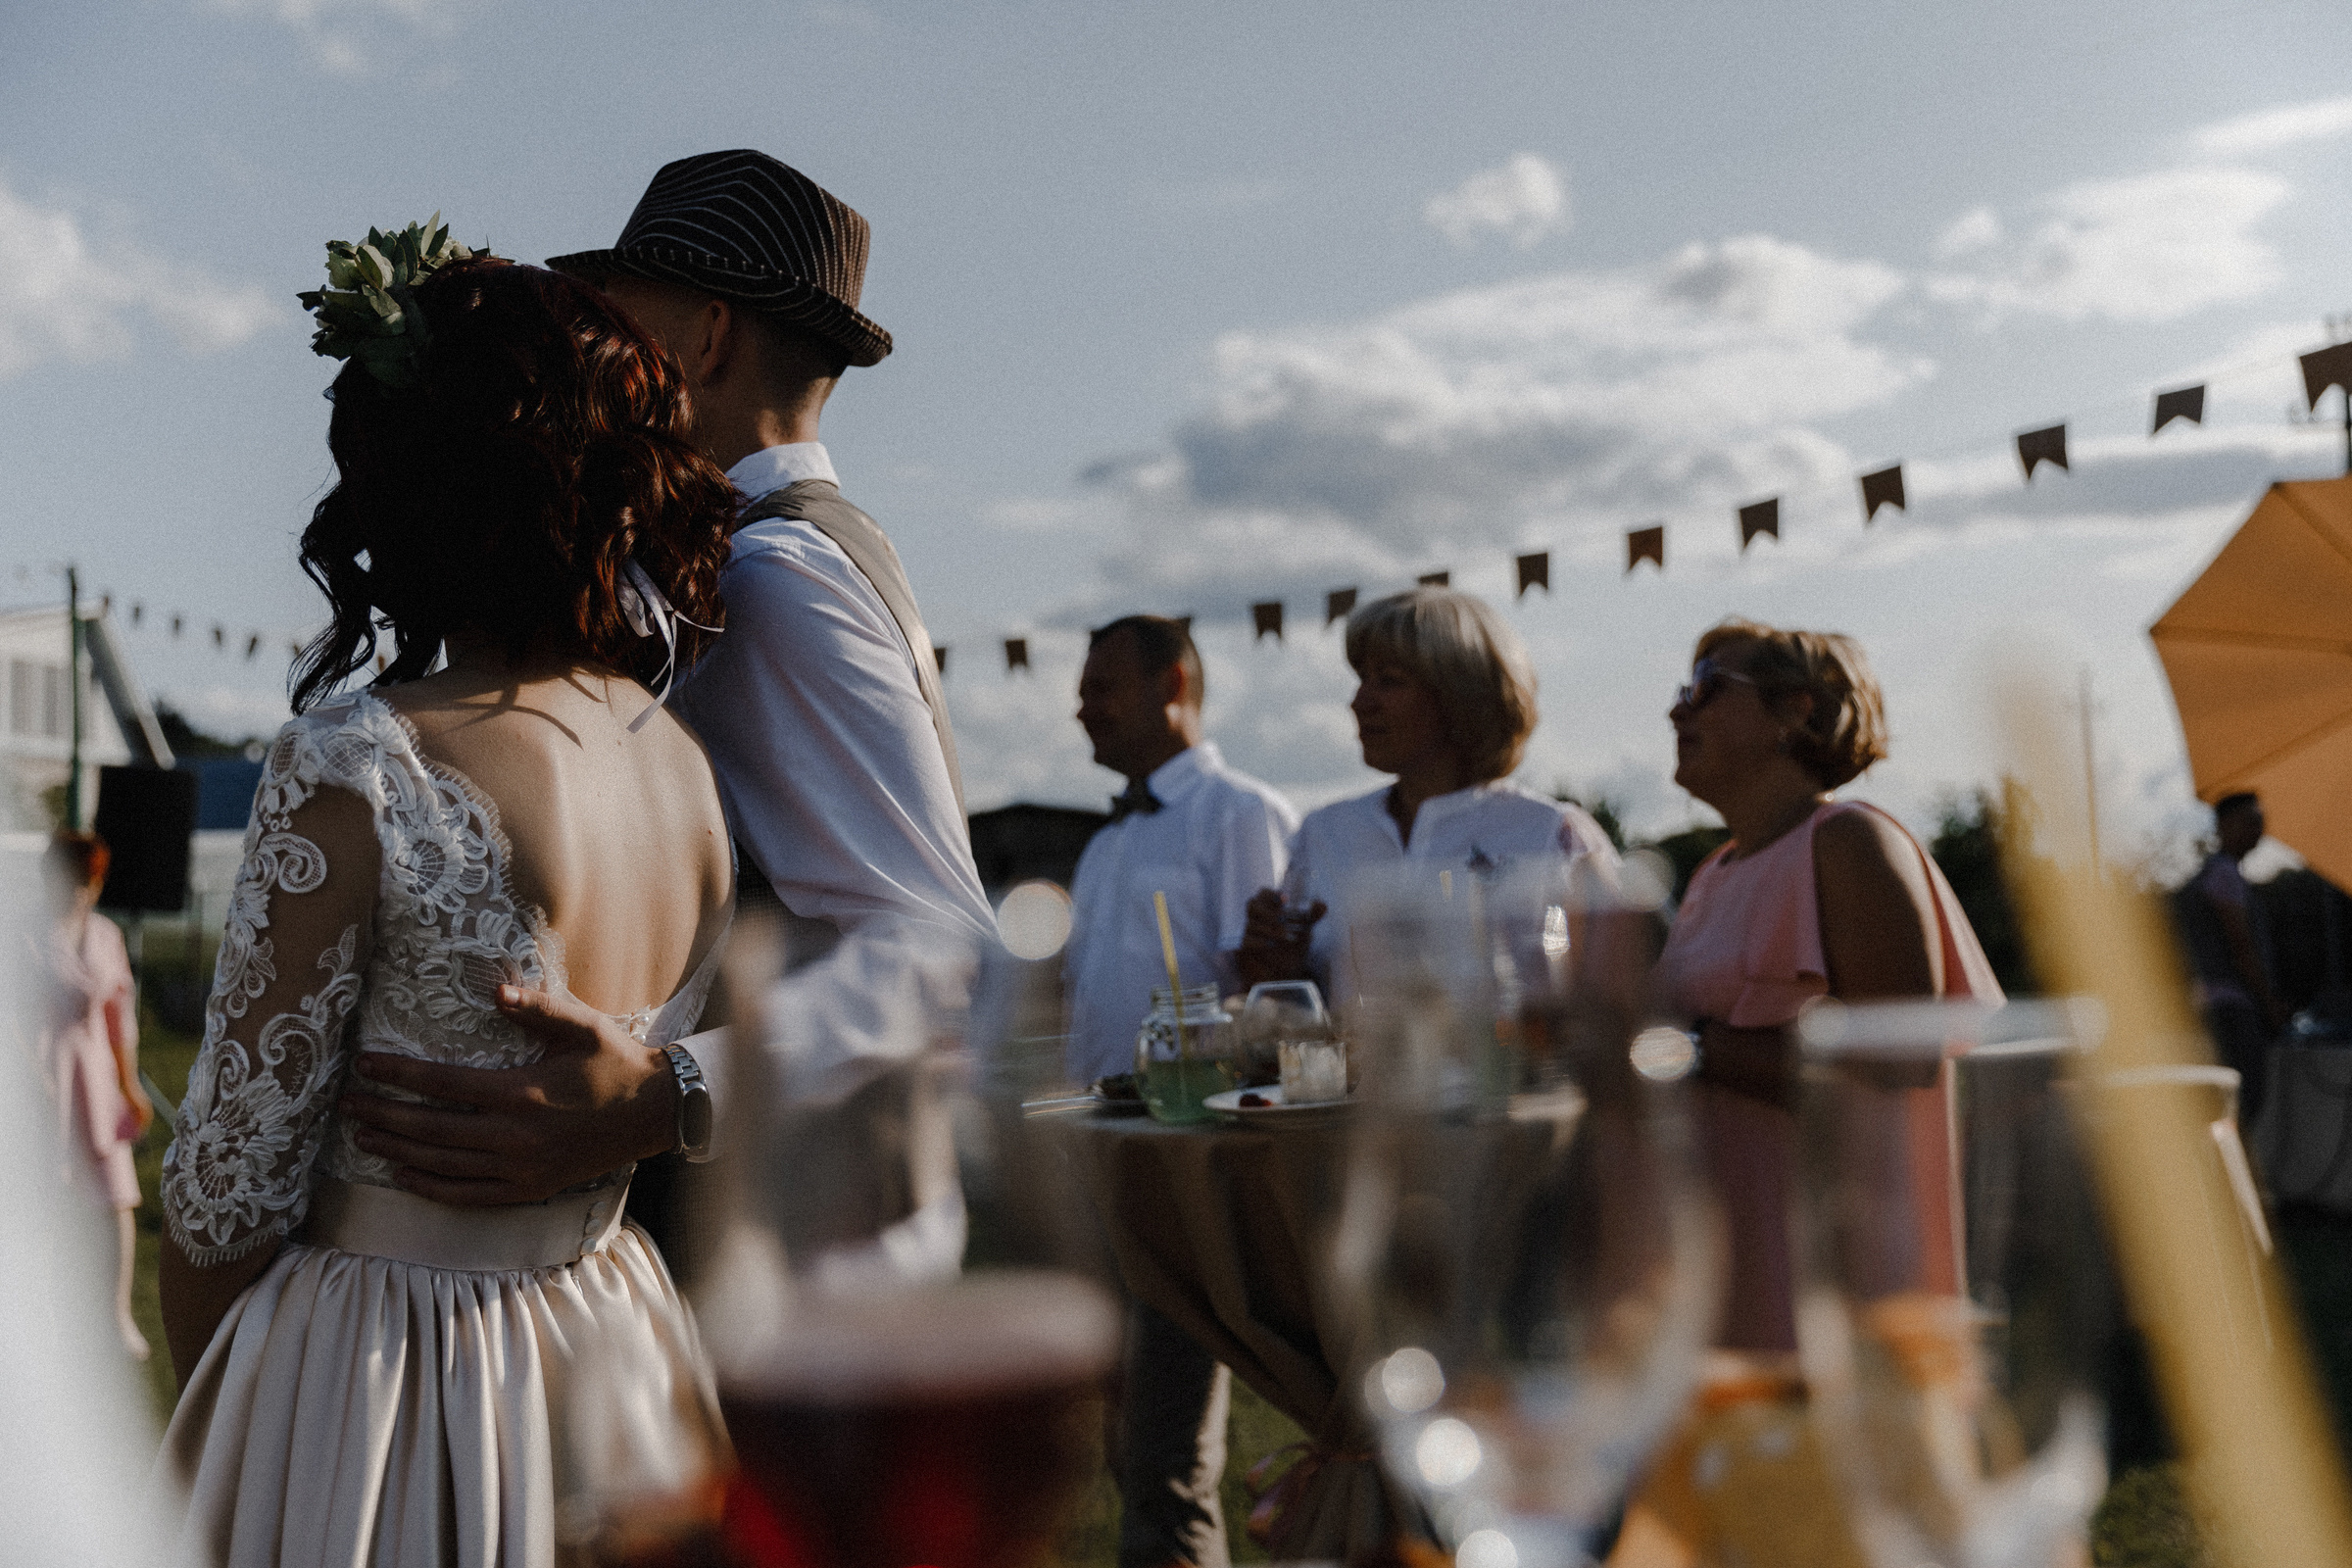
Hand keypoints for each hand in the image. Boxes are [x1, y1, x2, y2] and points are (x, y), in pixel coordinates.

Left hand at [341, 985, 678, 1205]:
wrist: (654, 1112)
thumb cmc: (615, 1063)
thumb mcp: (582, 1026)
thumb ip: (537, 1009)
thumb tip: (494, 993)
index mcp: (520, 1093)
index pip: (441, 1084)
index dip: (398, 1075)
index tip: (364, 1065)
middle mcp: (513, 1136)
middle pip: (430, 1128)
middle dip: (383, 1114)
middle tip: (346, 1105)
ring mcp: (519, 1168)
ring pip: (441, 1163)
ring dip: (397, 1149)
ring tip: (363, 1135)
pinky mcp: (528, 1189)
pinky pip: (468, 1194)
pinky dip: (431, 1187)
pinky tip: (404, 1175)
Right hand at [1236, 887, 1322, 988]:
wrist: (1283, 980)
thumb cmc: (1292, 953)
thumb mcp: (1305, 935)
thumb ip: (1312, 918)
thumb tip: (1322, 905)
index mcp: (1269, 912)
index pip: (1263, 894)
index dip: (1271, 894)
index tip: (1286, 899)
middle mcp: (1256, 921)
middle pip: (1251, 905)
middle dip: (1268, 911)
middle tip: (1282, 919)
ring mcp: (1248, 935)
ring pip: (1251, 924)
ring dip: (1270, 930)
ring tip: (1287, 938)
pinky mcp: (1243, 950)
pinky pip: (1246, 941)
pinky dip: (1259, 942)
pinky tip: (1270, 946)